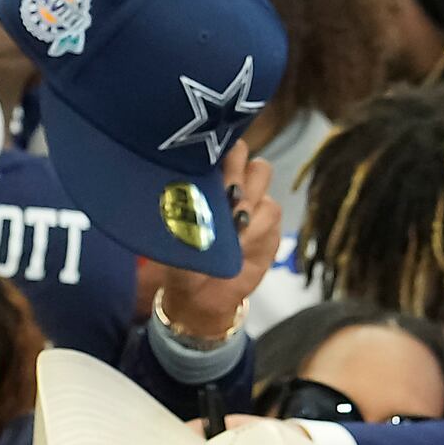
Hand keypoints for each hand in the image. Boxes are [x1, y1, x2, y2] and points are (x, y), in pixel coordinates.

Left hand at [154, 138, 278, 341]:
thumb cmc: (181, 260)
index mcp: (205, 179)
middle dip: (234, 169)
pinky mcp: (270, 224)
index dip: (215, 153)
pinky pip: (271, 210)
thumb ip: (179, 214)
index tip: (205, 170)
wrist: (202, 296)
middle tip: (223, 194)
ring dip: (246, 194)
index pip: (215, 147)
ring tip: (231, 221)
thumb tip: (182, 200)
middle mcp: (232, 183)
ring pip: (261, 174)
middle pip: (242, 152)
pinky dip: (256, 224)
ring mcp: (253, 201)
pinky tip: (240, 241)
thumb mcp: (172, 237)